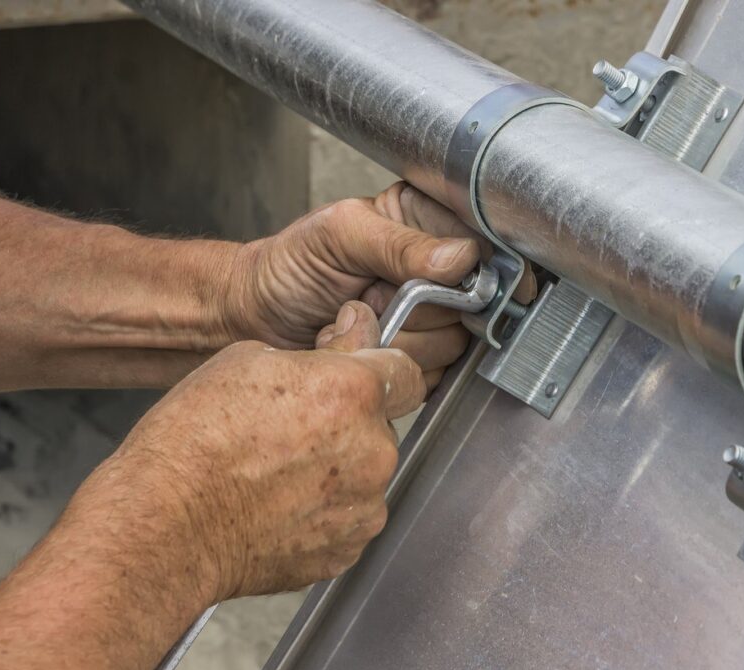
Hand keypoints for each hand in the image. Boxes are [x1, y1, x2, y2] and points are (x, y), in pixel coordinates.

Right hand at [91, 301, 421, 599]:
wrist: (166, 526)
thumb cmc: (193, 443)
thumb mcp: (248, 362)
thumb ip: (323, 350)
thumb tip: (354, 335)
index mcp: (352, 393)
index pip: (406, 370)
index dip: (381, 369)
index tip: (362, 374)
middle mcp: (371, 450)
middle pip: (381, 425)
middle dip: (349, 423)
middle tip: (293, 429)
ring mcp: (363, 506)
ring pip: (365, 473)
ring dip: (338, 468)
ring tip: (276, 472)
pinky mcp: (347, 548)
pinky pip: (348, 517)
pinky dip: (323, 511)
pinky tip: (278, 504)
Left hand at [222, 182, 534, 387]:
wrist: (259, 316)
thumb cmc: (291, 265)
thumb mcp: (338, 235)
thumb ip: (397, 242)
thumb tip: (460, 258)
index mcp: (424, 220)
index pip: (484, 242)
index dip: (483, 267)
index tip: (469, 281)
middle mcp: (437, 269)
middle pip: (474, 303)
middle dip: (422, 309)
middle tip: (374, 296)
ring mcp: (431, 319)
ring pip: (454, 344)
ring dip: (401, 340)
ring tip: (361, 319)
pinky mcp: (419, 359)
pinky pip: (432, 374)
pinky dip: (393, 366)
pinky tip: (367, 345)